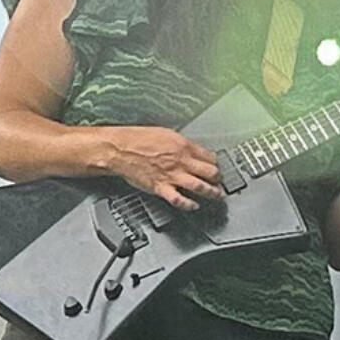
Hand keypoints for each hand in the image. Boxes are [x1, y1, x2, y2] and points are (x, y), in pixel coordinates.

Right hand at [109, 127, 223, 210]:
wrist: (120, 150)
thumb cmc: (138, 140)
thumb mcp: (165, 134)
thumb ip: (180, 144)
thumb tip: (190, 150)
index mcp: (183, 146)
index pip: (209, 156)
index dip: (216, 163)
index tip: (216, 166)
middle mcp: (181, 161)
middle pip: (210, 172)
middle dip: (218, 179)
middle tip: (220, 182)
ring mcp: (172, 176)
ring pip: (200, 187)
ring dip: (212, 193)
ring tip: (216, 195)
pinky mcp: (161, 188)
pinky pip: (179, 200)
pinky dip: (189, 205)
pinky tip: (194, 206)